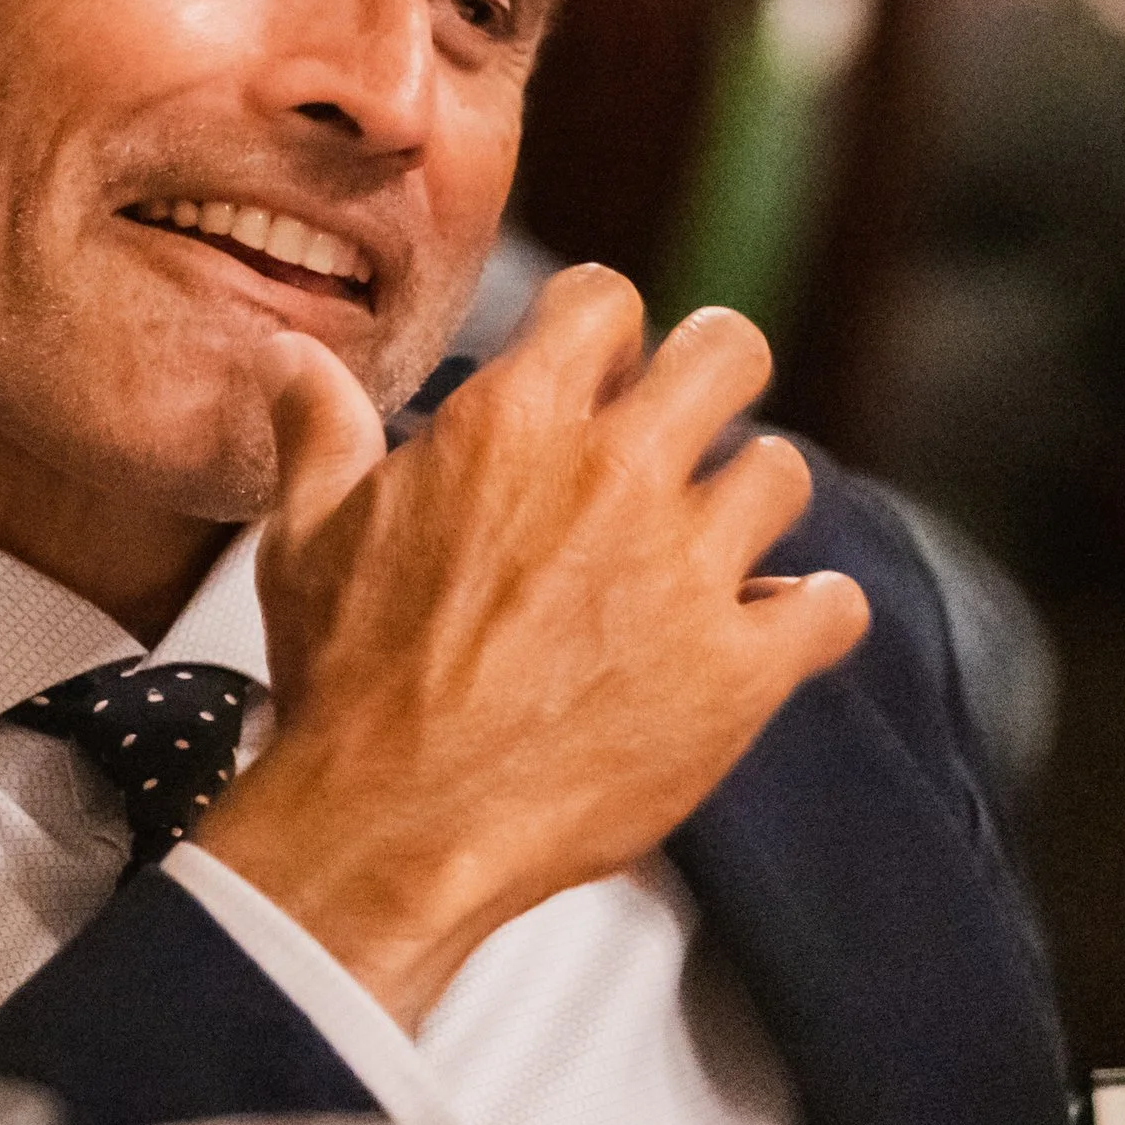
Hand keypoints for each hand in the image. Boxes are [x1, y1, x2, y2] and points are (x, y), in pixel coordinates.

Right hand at [194, 265, 868, 1028]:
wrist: (392, 825)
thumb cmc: (343, 678)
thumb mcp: (305, 532)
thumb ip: (319, 428)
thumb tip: (293, 352)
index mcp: (513, 420)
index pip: (605, 299)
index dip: (602, 329)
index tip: (597, 367)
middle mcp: (615, 473)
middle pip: (728, 353)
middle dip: (711, 373)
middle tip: (688, 421)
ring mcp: (688, 572)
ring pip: (781, 475)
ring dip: (749, 502)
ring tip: (716, 542)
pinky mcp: (738, 672)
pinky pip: (831, 606)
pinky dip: (811, 614)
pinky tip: (773, 627)